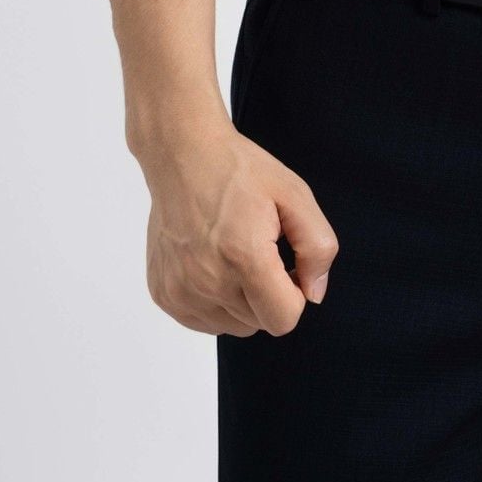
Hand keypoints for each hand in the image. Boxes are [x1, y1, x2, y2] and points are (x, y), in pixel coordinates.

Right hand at [139, 115, 339, 337]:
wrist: (183, 156)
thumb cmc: (238, 171)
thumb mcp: (295, 194)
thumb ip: (317, 247)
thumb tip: (314, 294)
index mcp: (244, 256)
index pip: (283, 319)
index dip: (295, 294)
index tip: (287, 265)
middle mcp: (208, 281)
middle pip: (259, 323)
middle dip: (269, 294)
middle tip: (260, 251)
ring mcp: (180, 291)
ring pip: (231, 326)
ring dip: (241, 301)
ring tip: (234, 254)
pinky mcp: (163, 293)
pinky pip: (203, 320)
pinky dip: (214, 301)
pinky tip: (212, 262)